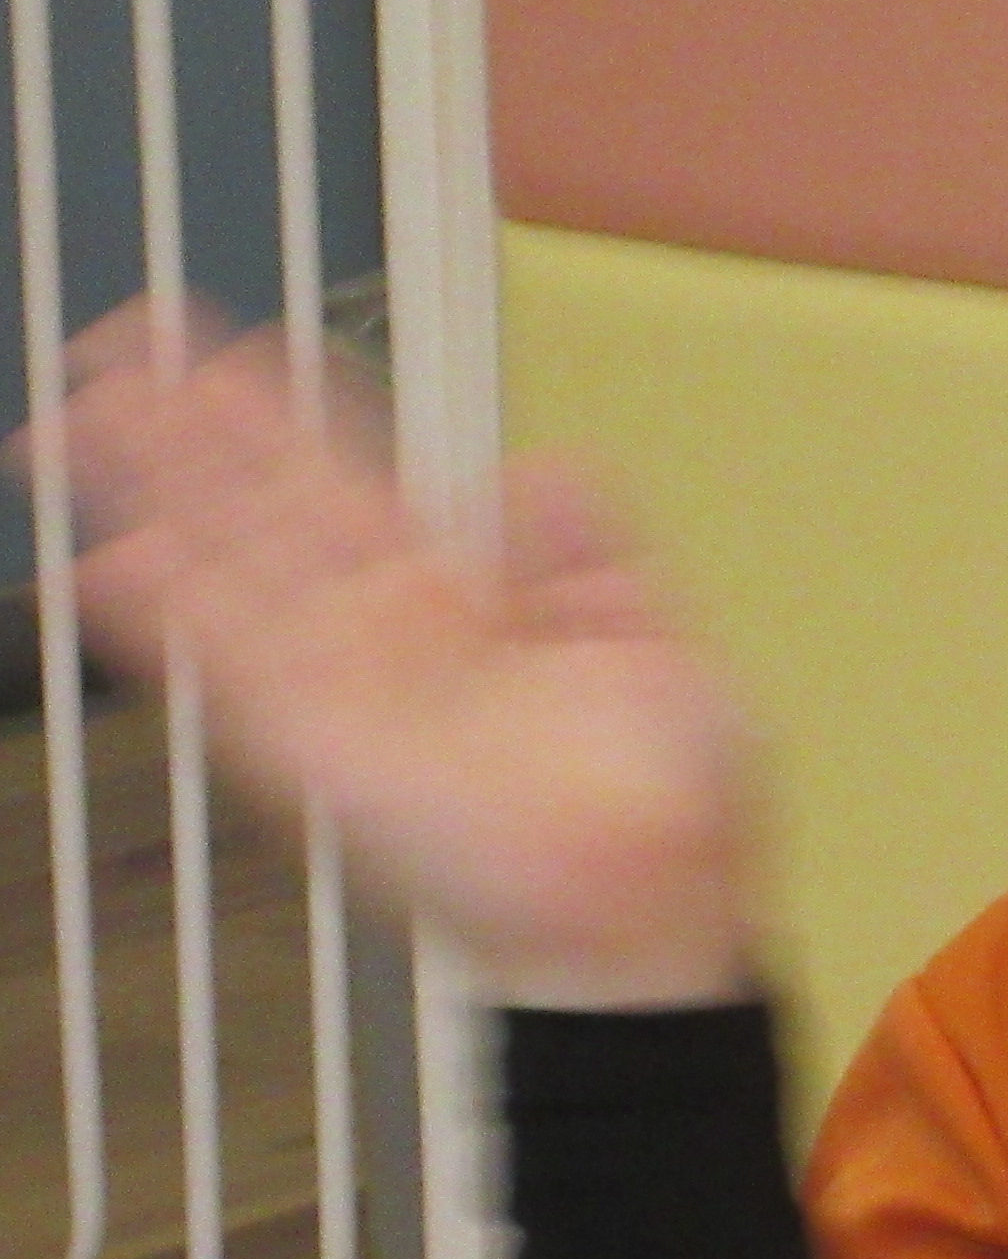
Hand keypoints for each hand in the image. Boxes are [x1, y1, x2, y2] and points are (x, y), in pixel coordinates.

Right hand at [25, 309, 759, 1006]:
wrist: (654, 912)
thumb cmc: (668, 804)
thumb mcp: (657, 639)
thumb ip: (591, 540)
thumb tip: (544, 464)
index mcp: (465, 595)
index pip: (353, 477)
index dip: (289, 408)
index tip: (226, 346)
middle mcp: (387, 631)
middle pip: (266, 504)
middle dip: (191, 429)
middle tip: (124, 346)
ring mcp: (344, 684)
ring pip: (227, 564)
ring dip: (154, 495)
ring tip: (88, 419)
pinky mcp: (317, 750)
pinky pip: (230, 668)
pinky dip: (167, 617)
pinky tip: (108, 560)